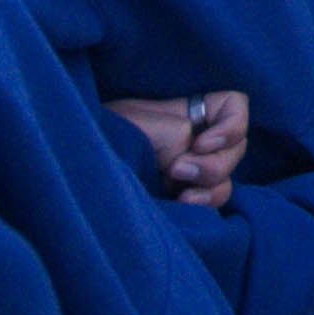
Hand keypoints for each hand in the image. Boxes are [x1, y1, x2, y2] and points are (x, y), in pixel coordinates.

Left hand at [107, 89, 249, 207]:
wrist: (76, 167)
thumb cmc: (106, 135)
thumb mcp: (147, 126)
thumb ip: (180, 137)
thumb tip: (190, 165)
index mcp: (188, 114)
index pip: (235, 107)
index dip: (232, 125)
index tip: (202, 141)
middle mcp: (194, 141)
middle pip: (237, 149)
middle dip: (216, 163)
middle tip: (178, 170)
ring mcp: (188, 172)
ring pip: (226, 180)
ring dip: (211, 188)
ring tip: (182, 196)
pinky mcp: (180, 198)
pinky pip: (211, 203)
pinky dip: (204, 206)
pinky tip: (182, 207)